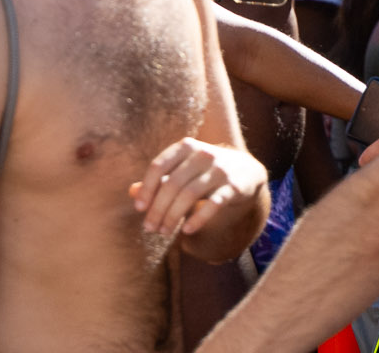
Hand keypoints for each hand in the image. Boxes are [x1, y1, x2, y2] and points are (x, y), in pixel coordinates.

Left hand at [129, 136, 267, 240]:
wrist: (247, 171)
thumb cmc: (205, 171)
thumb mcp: (183, 170)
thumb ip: (159, 179)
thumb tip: (132, 192)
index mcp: (186, 146)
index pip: (158, 166)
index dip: (146, 188)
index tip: (139, 208)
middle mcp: (203, 154)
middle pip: (172, 184)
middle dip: (157, 209)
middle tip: (149, 228)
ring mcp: (220, 170)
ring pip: (189, 195)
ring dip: (173, 217)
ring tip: (164, 232)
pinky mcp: (234, 186)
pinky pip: (213, 204)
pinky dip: (198, 219)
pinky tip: (187, 230)